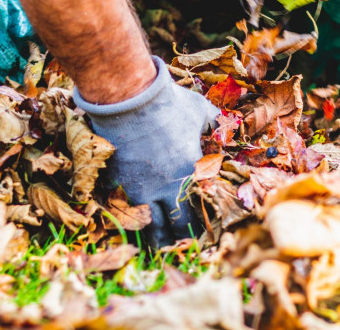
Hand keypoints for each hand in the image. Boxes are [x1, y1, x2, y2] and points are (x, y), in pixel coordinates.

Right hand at [73, 57, 218, 247]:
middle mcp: (163, 190)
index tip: (201, 235)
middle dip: (177, 239)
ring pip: (146, 226)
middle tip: (180, 243)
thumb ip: (214, 124)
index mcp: (189, 176)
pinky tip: (131, 216)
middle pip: (172, 229)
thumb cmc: (169, 103)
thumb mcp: (201, 111)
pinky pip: (121, 207)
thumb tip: (225, 127)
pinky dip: (127, 213)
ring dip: (153, 235)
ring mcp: (136, 188)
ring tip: (157, 241)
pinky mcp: (114, 182)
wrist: (128, 97)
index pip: (197, 218)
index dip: (199, 231)